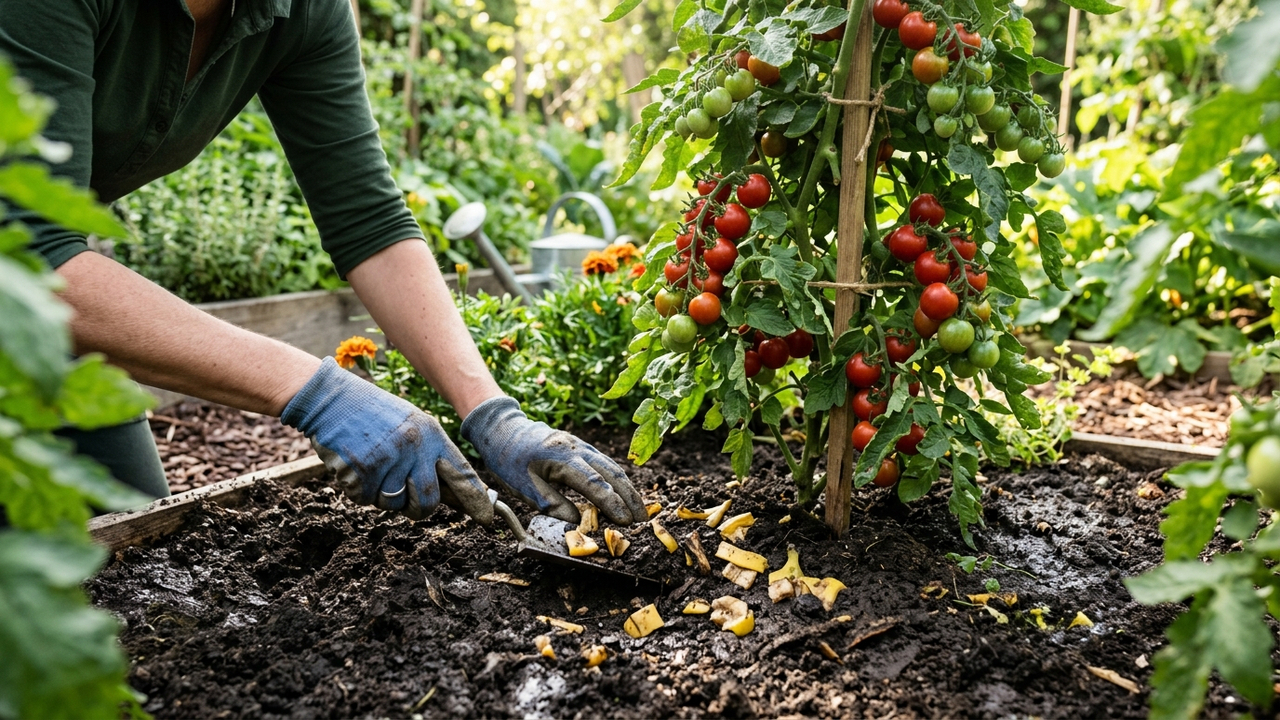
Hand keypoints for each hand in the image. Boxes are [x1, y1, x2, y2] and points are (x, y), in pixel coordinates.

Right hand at [282, 358, 493, 523]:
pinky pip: (367, 500)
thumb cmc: (374, 415)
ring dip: (384, 496)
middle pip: (429, 501)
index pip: (462, 473)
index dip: (475, 499)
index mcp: (431, 434)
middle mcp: (414, 448)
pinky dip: (361, 490)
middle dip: (420, 509)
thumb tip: (454, 493)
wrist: (332, 400)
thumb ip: (431, 455)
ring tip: (374, 466)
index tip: (487, 516)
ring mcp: (388, 461)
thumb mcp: (412, 426)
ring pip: (395, 504)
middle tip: (409, 502)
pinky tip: (356, 465)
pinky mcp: (362, 473)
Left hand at [461, 397, 645, 524]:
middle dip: (629, 498)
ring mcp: (581, 445)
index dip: (612, 504)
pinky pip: (605, 462)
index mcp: (562, 459)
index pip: (594, 484)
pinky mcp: (581, 446)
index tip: (625, 522)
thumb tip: (576, 522)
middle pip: (612, 473)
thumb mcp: (523, 486)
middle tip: (642, 521)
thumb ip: (551, 504)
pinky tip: (625, 491)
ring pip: (612, 466)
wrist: (504, 429)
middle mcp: (577, 449)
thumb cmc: (509, 459)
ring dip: (628, 488)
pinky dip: (619, 479)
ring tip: (639, 510)